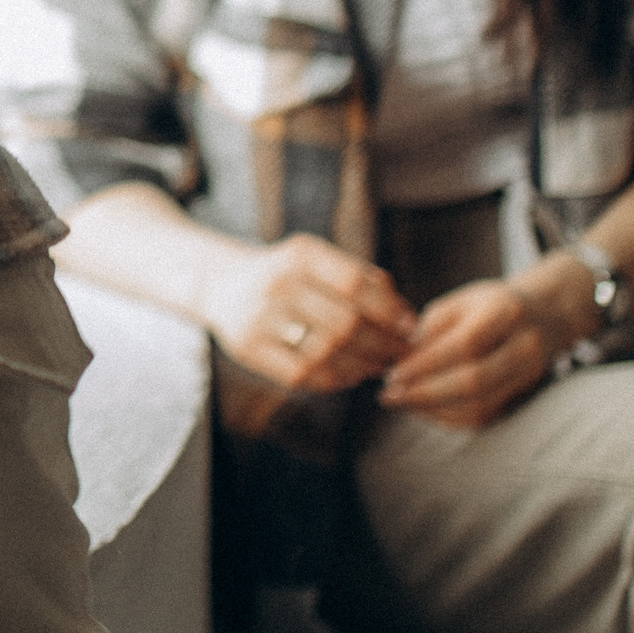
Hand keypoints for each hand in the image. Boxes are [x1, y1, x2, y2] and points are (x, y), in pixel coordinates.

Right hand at [204, 234, 417, 394]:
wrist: (223, 285)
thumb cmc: (287, 275)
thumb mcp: (316, 260)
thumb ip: (359, 277)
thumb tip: (405, 314)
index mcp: (299, 254)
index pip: (354, 283)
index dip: (389, 308)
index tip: (410, 325)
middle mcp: (276, 283)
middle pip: (345, 322)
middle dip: (383, 342)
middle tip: (402, 352)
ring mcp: (259, 317)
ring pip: (327, 352)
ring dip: (364, 364)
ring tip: (381, 365)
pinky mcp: (248, 348)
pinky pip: (303, 373)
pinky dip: (336, 378)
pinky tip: (352, 375)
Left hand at [376, 266, 585, 432]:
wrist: (544, 315)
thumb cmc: (491, 305)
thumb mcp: (460, 301)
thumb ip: (430, 327)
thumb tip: (399, 360)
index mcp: (506, 312)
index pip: (466, 345)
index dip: (426, 364)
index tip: (392, 373)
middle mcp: (524, 346)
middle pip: (474, 380)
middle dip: (426, 392)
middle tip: (390, 395)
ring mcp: (528, 374)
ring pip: (479, 405)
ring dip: (434, 409)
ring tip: (402, 402)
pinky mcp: (522, 395)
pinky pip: (483, 416)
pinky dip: (449, 417)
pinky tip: (424, 409)